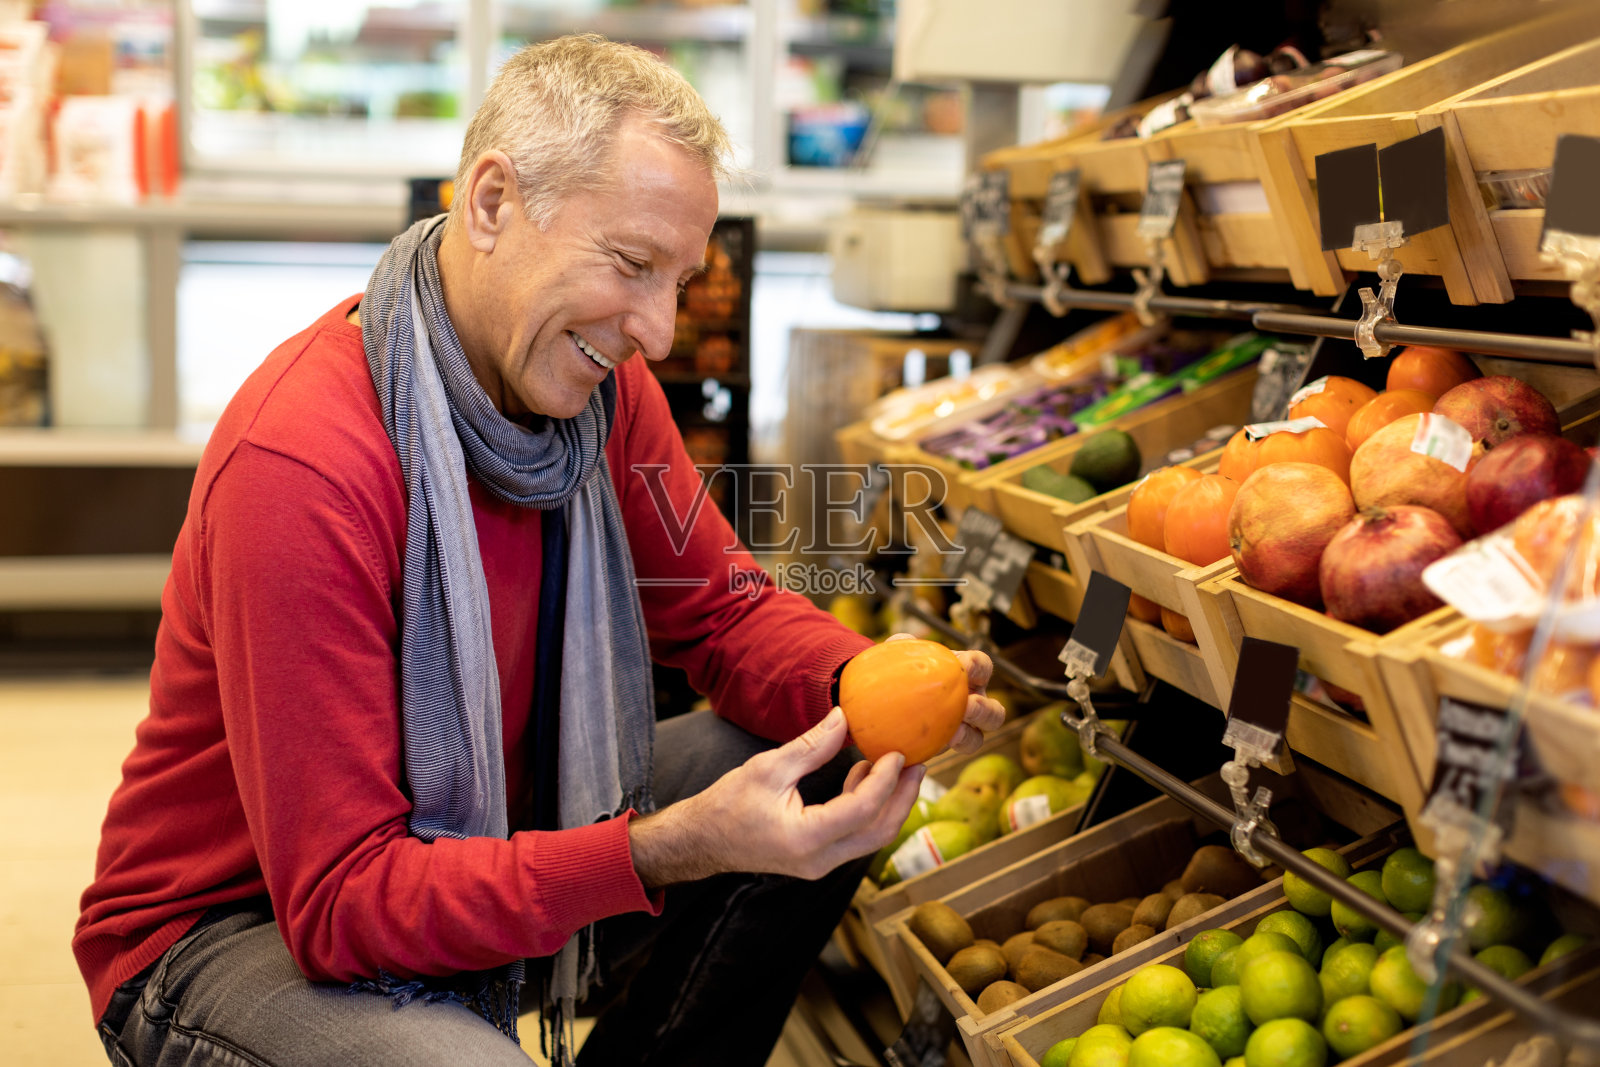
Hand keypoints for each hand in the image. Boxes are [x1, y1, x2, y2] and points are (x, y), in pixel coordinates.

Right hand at [629, 708, 923, 885]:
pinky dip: (868, 807)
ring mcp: (820, 865)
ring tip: (897, 764)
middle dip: (904, 797)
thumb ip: (811, 746)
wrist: (702, 840)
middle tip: (917, 763)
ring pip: (872, 837)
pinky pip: (856, 836)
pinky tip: (863, 774)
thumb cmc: (727, 805)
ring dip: (889, 802)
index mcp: (805, 839)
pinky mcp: (819, 859)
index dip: (885, 780)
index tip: (897, 752)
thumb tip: (844, 718)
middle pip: (880, 832)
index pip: (862, 810)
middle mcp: (819, 861)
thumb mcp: (768, 768)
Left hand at [886, 632, 1004, 755]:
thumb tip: (907, 641)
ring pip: (977, 739)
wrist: (887, 699)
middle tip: (968, 706)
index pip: (983, 667)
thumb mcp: (901, 655)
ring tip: (954, 734)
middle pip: (994, 712)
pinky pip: (943, 754)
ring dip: (969, 736)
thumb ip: (904, 646)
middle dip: (984, 710)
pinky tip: (922, 746)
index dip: (977, 666)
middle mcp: (972, 705)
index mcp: (969, 677)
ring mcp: (959, 730)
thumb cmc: (902, 671)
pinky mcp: (939, 748)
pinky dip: (937, 750)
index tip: (963, 665)